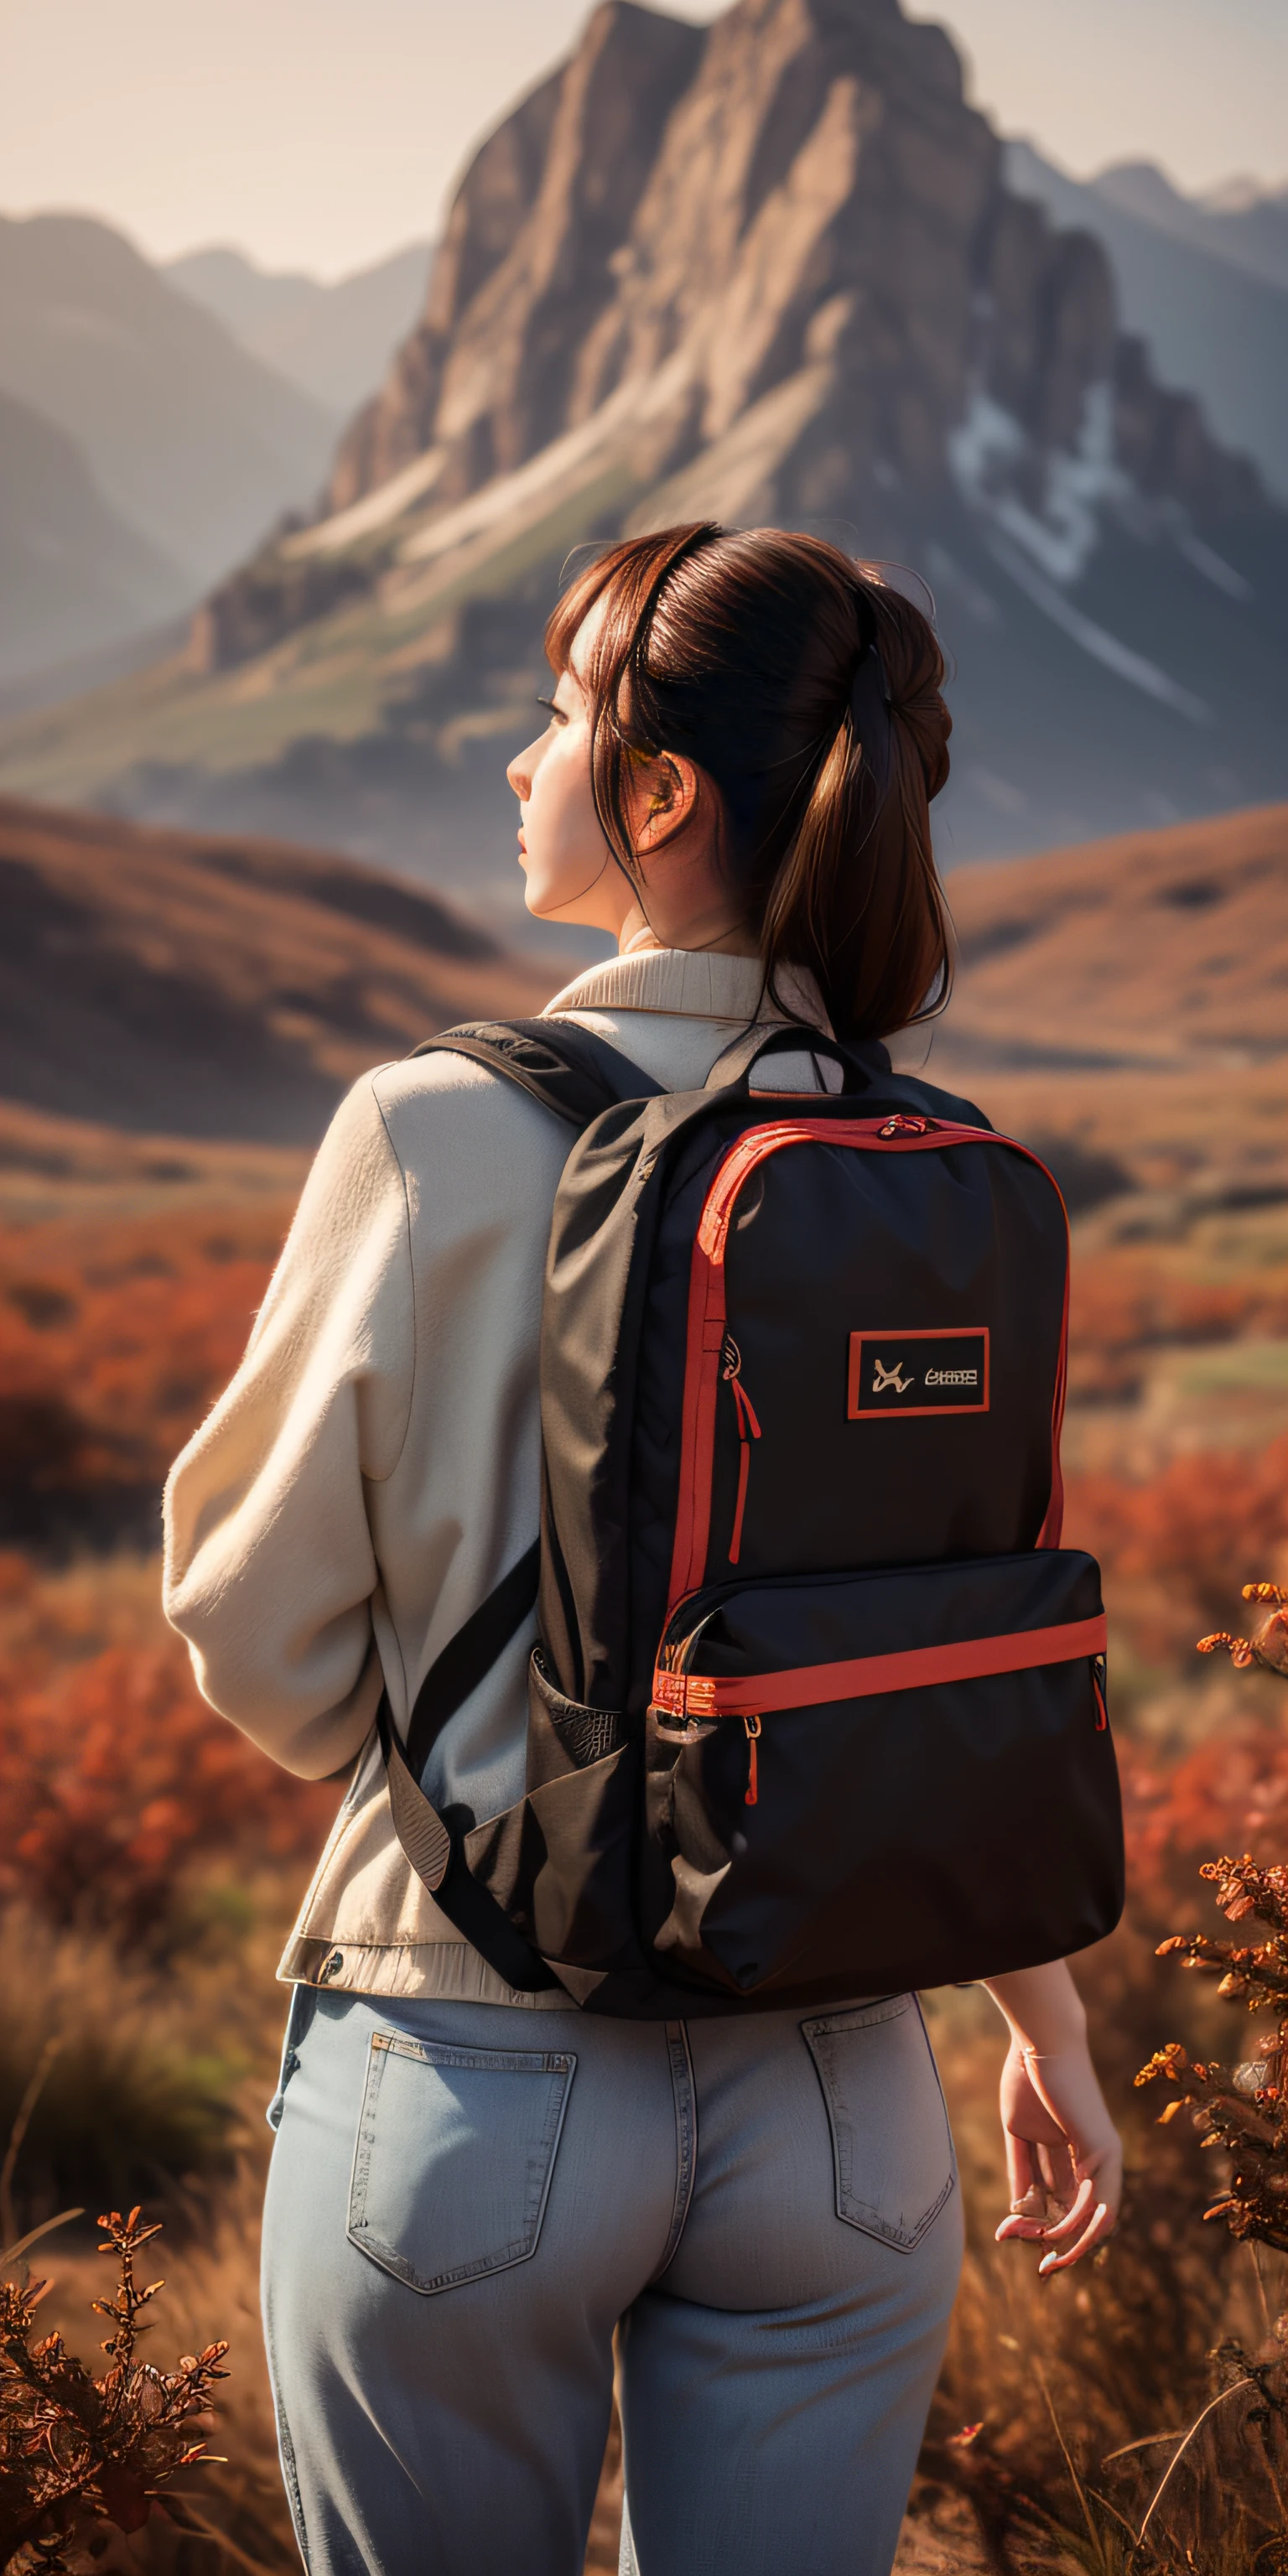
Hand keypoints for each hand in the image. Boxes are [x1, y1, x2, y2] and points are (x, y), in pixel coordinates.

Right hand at [994, 2036, 1121, 2272]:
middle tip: (1042, 2269)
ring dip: (1072, 2245)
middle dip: (1063, 2245)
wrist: (1038, 2042)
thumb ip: (1022, 2171)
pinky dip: (1077, 2223)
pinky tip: (1052, 2234)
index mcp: (1072, 2152)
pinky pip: (1097, 2201)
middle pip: (1085, 2216)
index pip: (1063, 2202)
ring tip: (1046, 2259)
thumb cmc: (1026, 2076)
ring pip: (1099, 2218)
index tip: (1009, 2235)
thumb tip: (1022, 2211)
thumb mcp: (1019, 2133)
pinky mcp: (1104, 2149)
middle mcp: (1094, 2158)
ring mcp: (1104, 2155)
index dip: (1039, 2224)